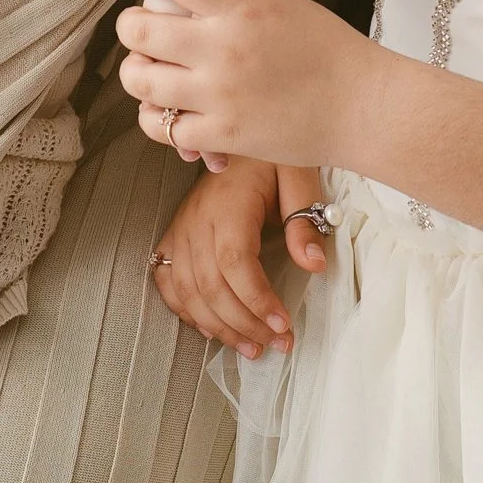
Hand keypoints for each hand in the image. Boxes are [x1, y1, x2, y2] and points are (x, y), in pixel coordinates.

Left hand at [118, 0, 363, 170]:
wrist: (363, 105)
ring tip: (141, 70)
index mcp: (242, 8)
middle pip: (142, 30)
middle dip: (129, 27)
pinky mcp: (223, 135)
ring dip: (135, 73)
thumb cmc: (331, 51)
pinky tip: (161, 111)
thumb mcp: (286, 4)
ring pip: (143, 81)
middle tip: (133, 29)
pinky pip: (164, 128)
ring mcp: (220, 94)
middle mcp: (224, 48)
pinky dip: (155, 119)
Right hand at [146, 161, 332, 357]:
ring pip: (189, 291)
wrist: (236, 134)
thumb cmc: (270, 158)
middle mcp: (197, 219)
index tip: (284, 325)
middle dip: (244, 323)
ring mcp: (181, 228)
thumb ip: (305, 219)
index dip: (257, 299)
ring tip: (253, 348)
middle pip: (211, 285)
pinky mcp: (175, 235)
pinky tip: (214, 329)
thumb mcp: (298, 176)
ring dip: (220, 326)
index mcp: (228, 203)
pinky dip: (187, 312)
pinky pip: (168, 282)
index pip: (235, 262)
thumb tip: (313, 265)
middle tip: (277, 344)